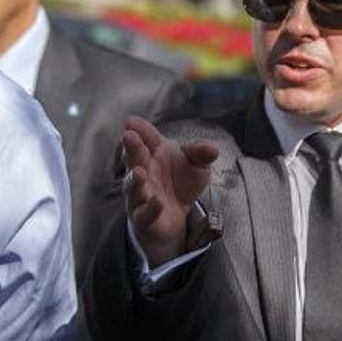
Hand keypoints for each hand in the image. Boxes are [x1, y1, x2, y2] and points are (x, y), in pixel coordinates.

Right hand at [122, 115, 218, 264]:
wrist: (178, 216)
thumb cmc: (181, 182)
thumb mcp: (196, 165)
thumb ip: (201, 154)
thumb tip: (212, 149)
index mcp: (153, 153)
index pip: (146, 139)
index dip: (140, 129)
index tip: (132, 121)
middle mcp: (142, 172)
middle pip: (134, 159)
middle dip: (131, 148)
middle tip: (129, 136)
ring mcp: (140, 195)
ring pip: (132, 187)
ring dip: (133, 180)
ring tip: (138, 172)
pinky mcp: (144, 219)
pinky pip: (143, 214)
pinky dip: (149, 208)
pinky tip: (156, 202)